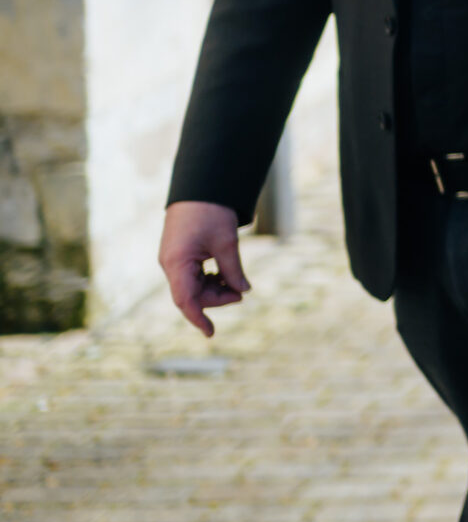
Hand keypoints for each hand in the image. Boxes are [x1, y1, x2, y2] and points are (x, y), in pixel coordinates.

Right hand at [161, 201, 249, 336]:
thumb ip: (233, 269)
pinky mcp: (180, 255)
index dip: (198, 318)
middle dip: (216, 298)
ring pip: (193, 286)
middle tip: (242, 293)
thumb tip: (243, 291)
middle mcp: (171, 265)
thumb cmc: (211, 212)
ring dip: (214, 288)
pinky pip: (193, 276)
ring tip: (236, 282)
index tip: (211, 333)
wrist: (200, 188)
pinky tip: (224, 274)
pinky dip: (209, 279)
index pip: (185, 300)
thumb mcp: (227, 242)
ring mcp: (174, 260)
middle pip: (192, 295)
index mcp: (177, 263)